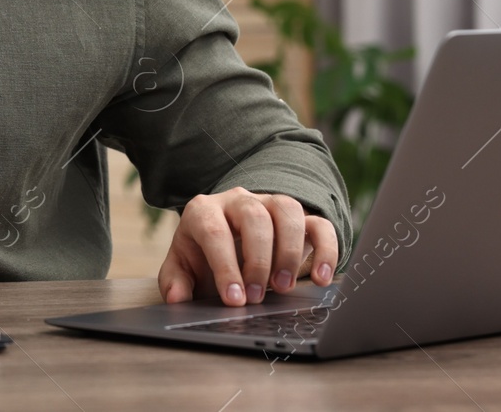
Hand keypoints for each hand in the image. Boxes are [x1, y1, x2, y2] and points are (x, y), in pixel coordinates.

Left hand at [157, 188, 337, 306]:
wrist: (225, 243)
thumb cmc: (202, 257)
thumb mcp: (182, 269)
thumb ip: (175, 282)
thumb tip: (176, 298)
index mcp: (204, 211)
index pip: (214, 231)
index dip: (225, 266)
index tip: (234, 299)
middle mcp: (238, 201)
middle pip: (254, 216)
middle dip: (258, 260)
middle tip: (258, 297)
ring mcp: (270, 204)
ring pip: (287, 210)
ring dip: (289, 250)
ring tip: (284, 287)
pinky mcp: (298, 218)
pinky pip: (318, 223)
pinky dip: (326, 249)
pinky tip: (322, 279)